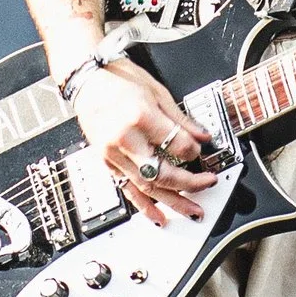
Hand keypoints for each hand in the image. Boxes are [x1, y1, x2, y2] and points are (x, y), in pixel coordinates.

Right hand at [70, 58, 219, 223]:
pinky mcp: (107, 162)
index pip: (177, 145)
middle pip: (163, 173)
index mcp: (141, 117)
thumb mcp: (157, 92)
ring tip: (192, 210)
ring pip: (147, 187)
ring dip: (172, 202)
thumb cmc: (118, 79)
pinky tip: (159, 217)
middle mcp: (125, 139)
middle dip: (190, 183)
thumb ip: (181, 119)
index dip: (195, 150)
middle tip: (208, 183)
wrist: (87, 80)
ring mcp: (113, 154)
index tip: (201, 151)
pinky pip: (127, 190)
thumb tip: (202, 135)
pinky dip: (144, 206)